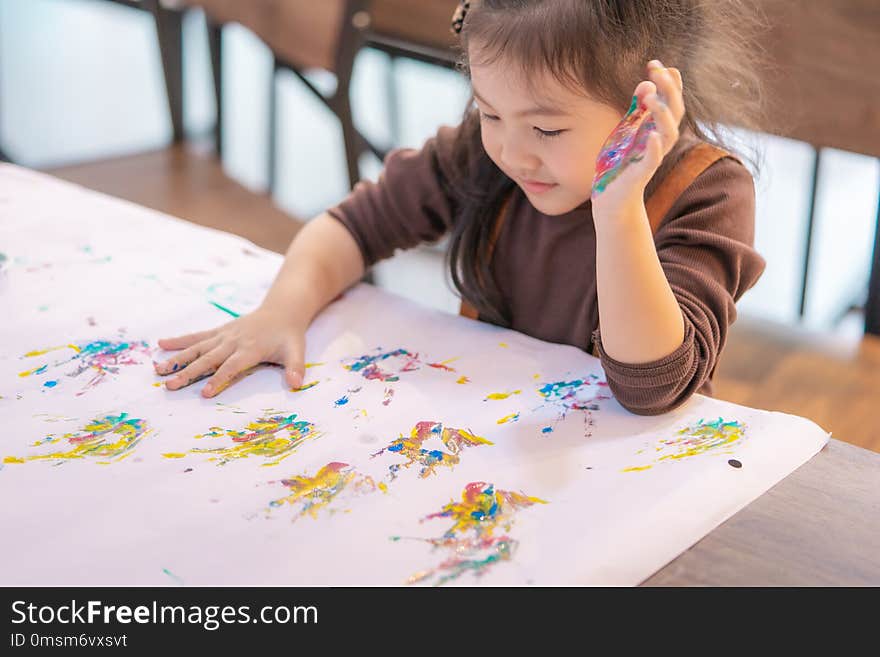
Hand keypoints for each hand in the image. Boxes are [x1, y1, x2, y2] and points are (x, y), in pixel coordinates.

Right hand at [154, 305, 306, 397]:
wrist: (282, 310)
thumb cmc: (289, 335)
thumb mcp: (297, 351)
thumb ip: (295, 368)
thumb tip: (297, 385)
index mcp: (251, 349)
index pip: (232, 366)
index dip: (219, 379)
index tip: (204, 393)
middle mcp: (233, 341)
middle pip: (208, 359)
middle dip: (189, 372)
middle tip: (170, 385)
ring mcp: (223, 335)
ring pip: (197, 348)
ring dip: (177, 359)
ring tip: (158, 370)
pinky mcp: (219, 331)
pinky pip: (197, 336)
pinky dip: (179, 340)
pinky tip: (161, 344)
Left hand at [591, 60, 684, 214]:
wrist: (612, 199)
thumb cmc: (620, 164)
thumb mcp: (627, 131)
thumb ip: (637, 110)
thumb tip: (646, 83)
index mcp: (656, 129)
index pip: (670, 101)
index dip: (668, 82)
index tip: (655, 63)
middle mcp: (659, 141)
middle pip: (674, 113)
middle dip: (668, 91)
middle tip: (656, 71)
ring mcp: (652, 157)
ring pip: (668, 135)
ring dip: (662, 116)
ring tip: (651, 98)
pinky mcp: (641, 175)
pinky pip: (652, 161)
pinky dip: (654, 148)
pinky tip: (651, 136)